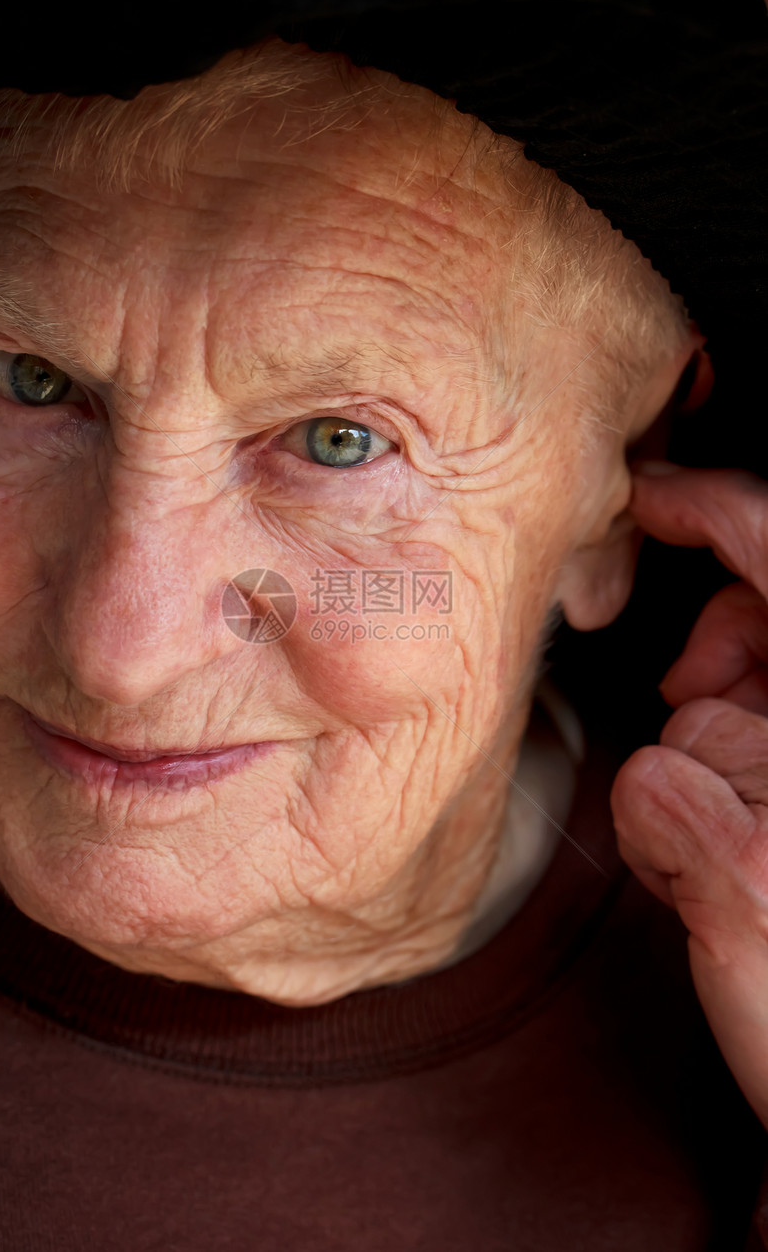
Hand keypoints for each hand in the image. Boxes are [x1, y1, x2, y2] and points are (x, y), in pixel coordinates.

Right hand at [612, 465, 767, 1127]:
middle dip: (713, 650)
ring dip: (700, 740)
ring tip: (700, 832)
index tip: (647, 494)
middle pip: (764, 620)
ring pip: (735, 698)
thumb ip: (688, 805)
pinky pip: (723, 759)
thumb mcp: (757, 910)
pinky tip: (708, 852)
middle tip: (682, 697)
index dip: (714, 510)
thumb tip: (661, 746)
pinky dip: (701, 784)